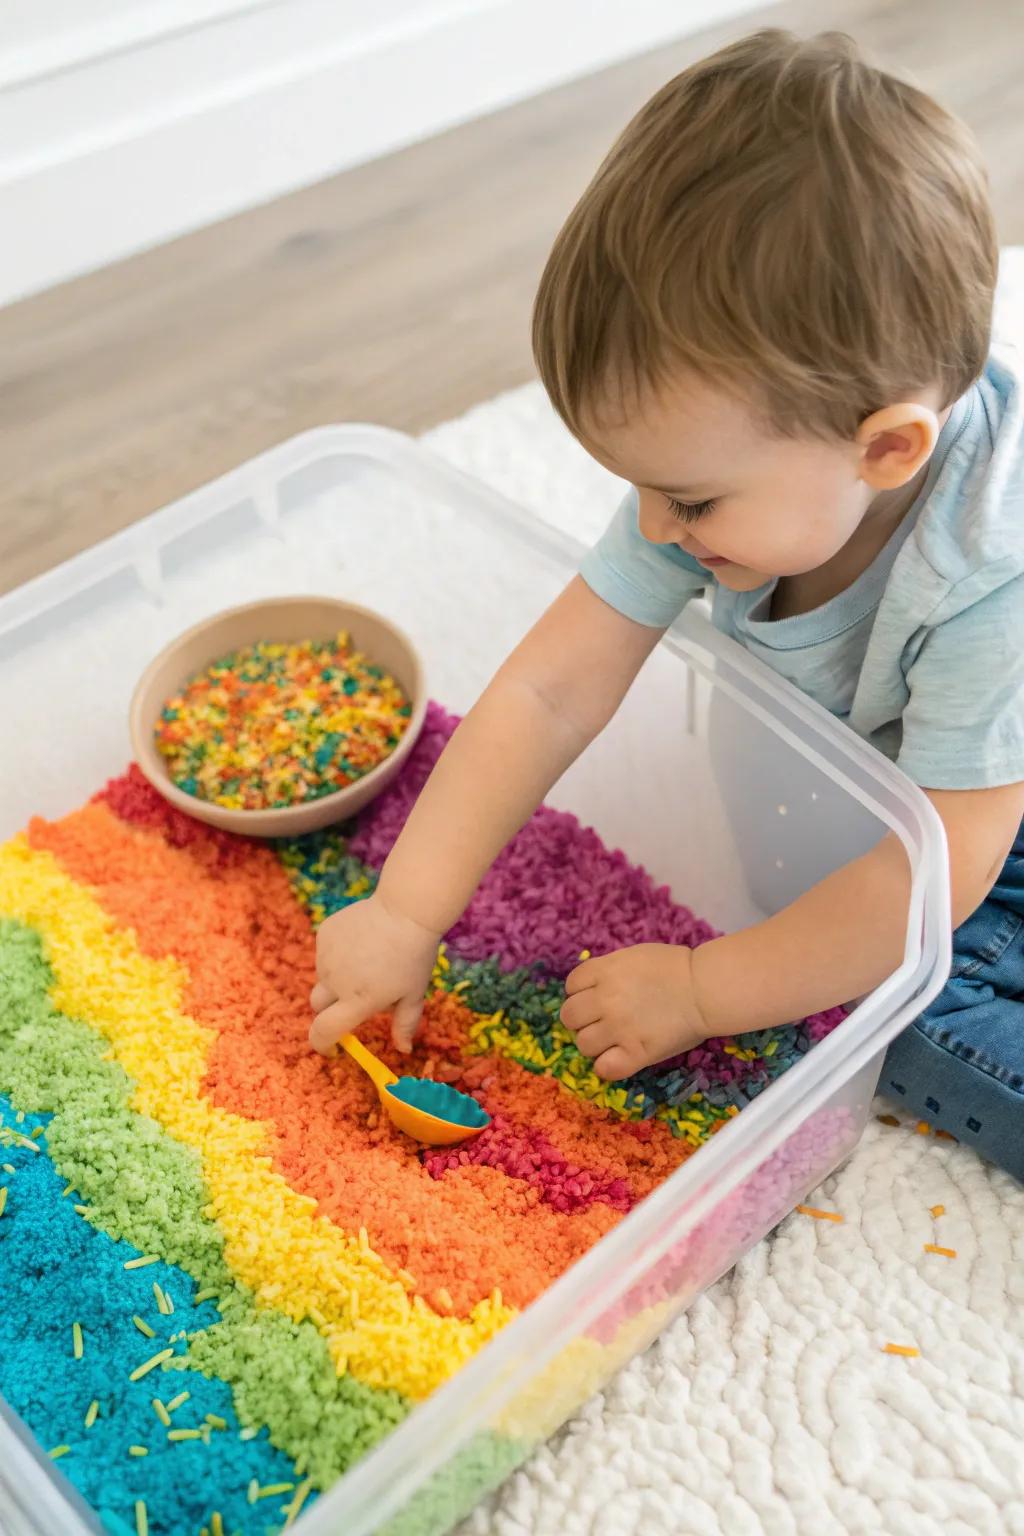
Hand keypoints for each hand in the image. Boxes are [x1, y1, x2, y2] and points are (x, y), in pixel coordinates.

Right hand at [309, 894, 440, 1054]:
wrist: (405, 908)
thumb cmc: (414, 955)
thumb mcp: (414, 994)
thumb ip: (404, 1025)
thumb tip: (403, 1050)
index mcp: (357, 1001)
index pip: (323, 1032)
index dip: (321, 1044)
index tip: (330, 1046)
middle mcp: (336, 981)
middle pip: (318, 1005)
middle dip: (330, 1008)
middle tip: (356, 995)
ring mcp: (326, 956)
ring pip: (324, 976)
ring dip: (338, 977)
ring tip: (368, 960)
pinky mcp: (324, 934)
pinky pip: (325, 953)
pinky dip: (338, 954)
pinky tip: (361, 942)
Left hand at [560, 944, 708, 1079]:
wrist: (705, 989)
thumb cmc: (676, 968)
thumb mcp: (634, 956)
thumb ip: (609, 970)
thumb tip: (591, 987)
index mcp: (605, 971)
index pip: (571, 985)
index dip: (582, 992)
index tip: (596, 997)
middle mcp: (605, 999)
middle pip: (570, 1016)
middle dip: (583, 1019)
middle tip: (602, 1021)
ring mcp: (618, 1027)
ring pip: (583, 1044)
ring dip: (595, 1043)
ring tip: (614, 1040)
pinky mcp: (635, 1052)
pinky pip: (604, 1068)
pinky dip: (607, 1066)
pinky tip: (619, 1058)